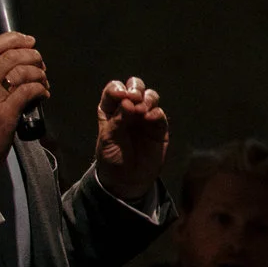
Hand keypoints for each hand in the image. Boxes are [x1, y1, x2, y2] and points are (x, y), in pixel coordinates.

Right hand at [0, 32, 48, 180]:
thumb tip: (14, 67)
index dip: (13, 39)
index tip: (29, 40)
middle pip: (10, 56)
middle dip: (32, 55)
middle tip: (41, 63)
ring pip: (21, 71)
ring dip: (39, 73)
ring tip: (44, 81)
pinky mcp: (5, 113)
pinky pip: (28, 91)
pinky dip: (41, 90)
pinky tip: (44, 95)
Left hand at [96, 76, 168, 202]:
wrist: (127, 179)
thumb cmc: (112, 158)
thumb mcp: (107, 140)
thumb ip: (117, 120)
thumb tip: (129, 102)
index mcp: (111, 109)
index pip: (114, 89)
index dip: (117, 89)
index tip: (121, 97)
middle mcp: (129, 109)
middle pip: (134, 86)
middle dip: (135, 88)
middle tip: (133, 98)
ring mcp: (144, 117)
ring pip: (150, 96)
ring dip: (147, 98)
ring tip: (142, 110)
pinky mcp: (158, 127)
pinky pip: (160, 113)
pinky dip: (156, 113)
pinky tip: (149, 119)